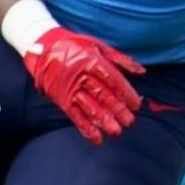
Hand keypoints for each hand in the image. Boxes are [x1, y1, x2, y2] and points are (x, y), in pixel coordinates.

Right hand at [23, 27, 144, 144]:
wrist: (42, 48)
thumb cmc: (74, 45)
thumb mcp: (97, 45)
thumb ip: (120, 59)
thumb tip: (141, 72)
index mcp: (93, 62)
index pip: (114, 80)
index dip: (126, 94)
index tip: (136, 104)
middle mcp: (82, 77)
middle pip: (104, 96)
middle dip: (119, 111)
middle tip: (130, 122)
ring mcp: (71, 90)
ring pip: (91, 108)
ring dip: (104, 122)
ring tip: (117, 131)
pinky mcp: (62, 100)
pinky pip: (75, 116)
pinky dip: (86, 128)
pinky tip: (97, 138)